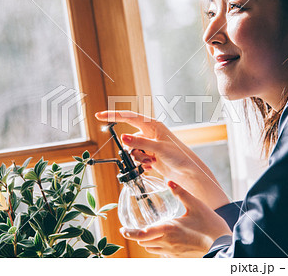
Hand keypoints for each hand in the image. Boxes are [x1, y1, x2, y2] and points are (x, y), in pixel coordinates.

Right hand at [95, 110, 229, 209]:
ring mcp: (149, 144)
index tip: (99, 115)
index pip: (129, 117)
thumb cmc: (179, 156)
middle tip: (149, 156)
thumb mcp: (159, 149)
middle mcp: (150, 132)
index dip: (113, 115)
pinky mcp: (149, 155)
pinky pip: (137, 158)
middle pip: (129, 138)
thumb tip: (123, 137)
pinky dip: (143, 163)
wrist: (187, 173)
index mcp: (153, 125)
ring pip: (132, 150)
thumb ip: (140, 143)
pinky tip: (155, 165)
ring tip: (154, 161)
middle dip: (133, 148)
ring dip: (139, 158)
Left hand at [120, 181, 231, 257]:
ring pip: (151, 249)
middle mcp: (167, 243)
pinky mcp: (178, 256)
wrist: (223, 245)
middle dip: (137, 235)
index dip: (129, 233)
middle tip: (136, 227)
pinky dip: (157, 247)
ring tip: (149, 232)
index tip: (123, 229)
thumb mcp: (195, 205)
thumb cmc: (210, 226)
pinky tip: (164, 238)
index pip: (142, 234)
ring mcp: (173, 252)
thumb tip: (169, 182)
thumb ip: (180, 192)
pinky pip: (161, 253)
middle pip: (144, 242)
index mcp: (168, 229)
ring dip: (147, 241)